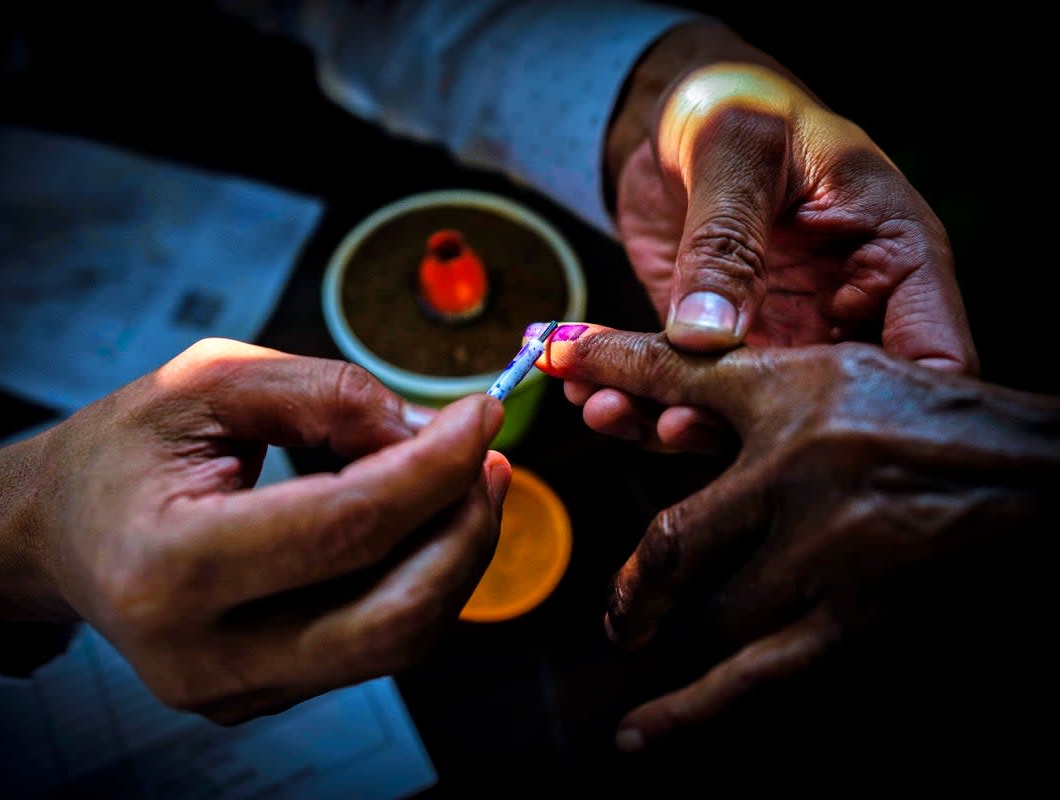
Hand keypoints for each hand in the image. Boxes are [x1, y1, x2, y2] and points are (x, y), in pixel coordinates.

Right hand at [0, 338, 509, 723]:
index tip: (481, 415)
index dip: (431, 470)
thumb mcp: (208, 382)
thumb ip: (324, 392)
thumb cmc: (125, 450)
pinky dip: (412, 579)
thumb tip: (428, 431)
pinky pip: (370, 646)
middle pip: (389, 616)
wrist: (59, 530)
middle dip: (463, 531)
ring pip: (395, 642)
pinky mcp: (257, 699)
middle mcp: (198, 656)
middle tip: (488, 458)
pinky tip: (413, 522)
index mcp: (166, 566)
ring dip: (451, 558)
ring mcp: (230, 692)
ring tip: (459, 481)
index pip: (342, 528)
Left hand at [531, 322, 1058, 747]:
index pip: (677, 385)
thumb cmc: (929, 418)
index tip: (553, 359)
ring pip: (716, 608)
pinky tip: (640, 737)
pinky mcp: (859, 620)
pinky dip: (694, 710)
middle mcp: (805, 478)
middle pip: (679, 540)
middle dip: (637, 574)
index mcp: (797, 404)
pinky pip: (759, 676)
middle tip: (621, 604)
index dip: (610, 370)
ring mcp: (833, 557)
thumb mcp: (828, 373)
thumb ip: (726, 375)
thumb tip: (624, 367)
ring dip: (682, 619)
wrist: (1035, 478)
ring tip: (655, 630)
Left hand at [599, 22, 977, 447]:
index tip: (824, 437)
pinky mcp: (717, 350)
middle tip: (673, 421)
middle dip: (748, 429)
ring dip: (670, 419)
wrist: (675, 116)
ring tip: (609, 407)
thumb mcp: (737, 150)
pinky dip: (634, 397)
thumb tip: (708, 337)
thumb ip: (726, 239)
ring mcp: (780, 339)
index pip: (932, 356)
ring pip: (743, 414)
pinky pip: (683, 391)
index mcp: (895, 258)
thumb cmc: (737, 105)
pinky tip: (587, 390)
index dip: (892, 412)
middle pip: (826, 407)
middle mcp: (845, 314)